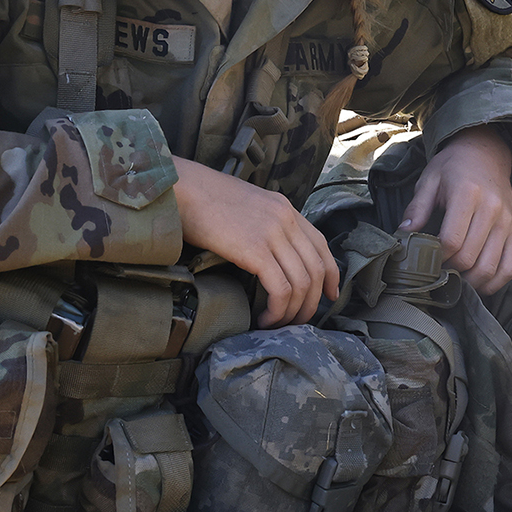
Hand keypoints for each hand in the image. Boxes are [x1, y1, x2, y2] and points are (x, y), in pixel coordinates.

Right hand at [173, 158, 339, 327]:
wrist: (180, 187)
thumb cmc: (201, 199)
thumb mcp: (245, 205)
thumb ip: (264, 224)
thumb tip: (269, 255)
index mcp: (284, 208)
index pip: (322, 245)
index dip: (331, 274)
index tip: (330, 295)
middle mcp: (285, 219)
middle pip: (317, 269)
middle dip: (312, 302)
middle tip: (299, 321)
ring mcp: (272, 233)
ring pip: (302, 283)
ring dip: (294, 311)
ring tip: (277, 324)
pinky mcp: (254, 250)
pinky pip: (281, 289)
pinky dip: (277, 310)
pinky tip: (264, 319)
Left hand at [405, 128, 511, 292]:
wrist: (486, 153)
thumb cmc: (453, 167)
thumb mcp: (429, 180)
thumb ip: (416, 209)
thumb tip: (403, 236)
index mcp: (468, 195)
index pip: (451, 241)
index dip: (436, 258)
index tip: (426, 261)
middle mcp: (492, 210)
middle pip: (470, 258)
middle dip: (450, 273)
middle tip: (437, 274)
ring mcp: (507, 222)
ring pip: (490, 268)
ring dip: (470, 283)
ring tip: (455, 282)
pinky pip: (510, 267)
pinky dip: (494, 283)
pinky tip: (478, 284)